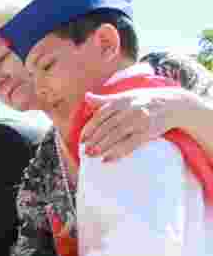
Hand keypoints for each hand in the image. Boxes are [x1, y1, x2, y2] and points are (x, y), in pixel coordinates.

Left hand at [80, 87, 201, 161]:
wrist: (173, 104)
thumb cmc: (145, 99)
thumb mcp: (126, 96)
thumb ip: (105, 100)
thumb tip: (87, 97)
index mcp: (123, 100)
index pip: (102, 115)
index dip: (90, 128)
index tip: (82, 139)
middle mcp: (131, 109)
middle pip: (108, 127)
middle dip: (94, 140)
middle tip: (85, 151)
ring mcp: (140, 120)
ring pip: (117, 135)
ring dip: (102, 147)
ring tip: (92, 155)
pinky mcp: (149, 131)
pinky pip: (130, 144)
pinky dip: (118, 152)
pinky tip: (107, 159)